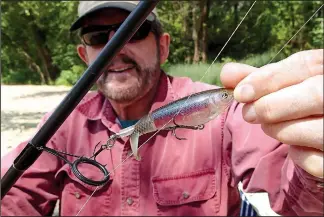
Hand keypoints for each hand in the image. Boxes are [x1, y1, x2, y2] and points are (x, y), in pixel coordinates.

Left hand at [220, 49, 322, 177]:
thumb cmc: (302, 103)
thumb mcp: (285, 85)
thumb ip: (258, 79)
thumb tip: (226, 73)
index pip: (306, 65)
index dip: (269, 79)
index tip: (240, 92)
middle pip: (315, 94)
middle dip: (271, 105)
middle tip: (249, 113)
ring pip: (314, 128)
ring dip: (279, 129)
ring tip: (270, 126)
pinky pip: (315, 161)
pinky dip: (298, 154)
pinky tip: (296, 144)